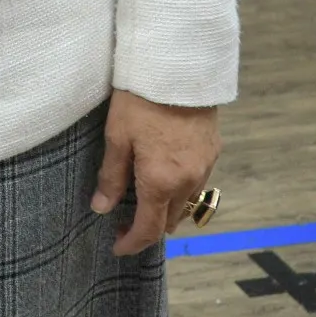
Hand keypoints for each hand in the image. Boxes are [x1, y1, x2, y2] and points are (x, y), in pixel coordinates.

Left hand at [93, 89, 220, 256]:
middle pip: (169, 221)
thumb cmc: (140, 100)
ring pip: (186, 204)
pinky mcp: (213, 151)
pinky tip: (163, 177)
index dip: (131, 243)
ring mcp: (205, 167)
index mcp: (160, 182)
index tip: (117, 248)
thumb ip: (111, 177)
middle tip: (123, 223)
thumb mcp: (117, 137)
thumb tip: (102, 209)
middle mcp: (188, 181)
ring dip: (165, 210)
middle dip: (147, 228)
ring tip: (141, 201)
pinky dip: (179, 190)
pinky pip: (196, 183)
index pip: (148, 229)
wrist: (179, 69)